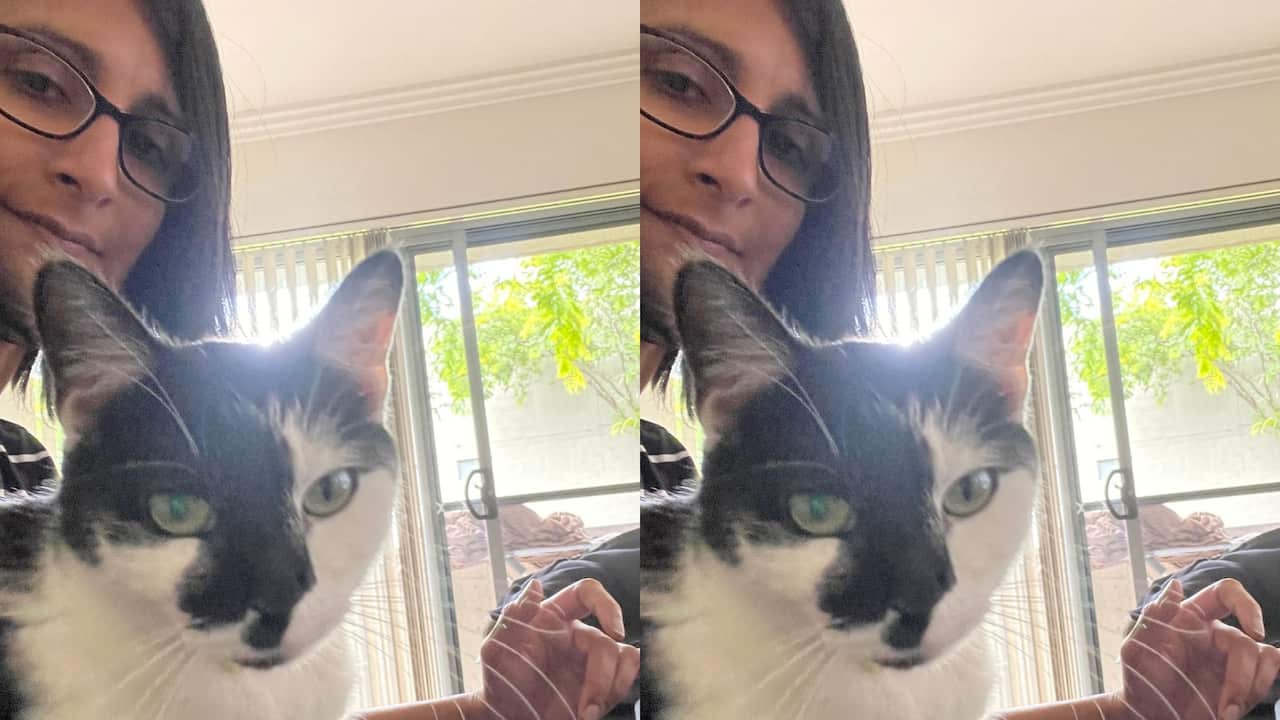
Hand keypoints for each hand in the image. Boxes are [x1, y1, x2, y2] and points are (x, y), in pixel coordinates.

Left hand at [476, 579, 639, 719]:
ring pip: (626, 658)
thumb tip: (535, 585)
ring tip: (588, 714)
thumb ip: (514, 617)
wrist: (507, 719)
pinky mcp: (600, 683)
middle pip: (607, 642)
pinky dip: (618, 693)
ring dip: (612, 689)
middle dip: (601, 679)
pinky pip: (628, 676)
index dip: (606, 604)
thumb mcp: (495, 650)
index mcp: (553, 618)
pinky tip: (595, 711)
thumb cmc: (499, 684)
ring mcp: (591, 660)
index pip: (587, 593)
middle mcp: (576, 635)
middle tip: (587, 708)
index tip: (615, 631)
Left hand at [1117, 578, 1279, 719]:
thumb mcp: (1136, 648)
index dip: (1246, 604)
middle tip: (1227, 705)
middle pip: (1248, 642)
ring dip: (1251, 689)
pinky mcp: (1240, 682)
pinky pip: (1268, 676)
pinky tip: (1234, 710)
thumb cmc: (1139, 681)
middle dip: (1241, 679)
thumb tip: (1175, 585)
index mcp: (1190, 618)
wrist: (1148, 716)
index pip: (1226, 593)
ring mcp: (1230, 659)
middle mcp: (1215, 635)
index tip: (1255, 631)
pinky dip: (1258, 692)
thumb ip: (1155, 616)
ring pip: (1266, 659)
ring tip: (1227, 712)